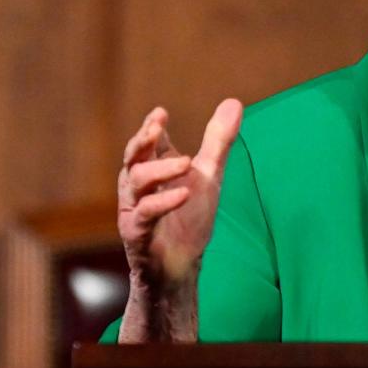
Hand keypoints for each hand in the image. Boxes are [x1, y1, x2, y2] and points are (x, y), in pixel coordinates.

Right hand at [117, 99, 242, 288]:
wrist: (183, 265)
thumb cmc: (190, 218)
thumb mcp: (209, 175)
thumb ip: (219, 141)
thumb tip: (234, 101)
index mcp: (154, 170)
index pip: (147, 143)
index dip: (151, 127)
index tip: (161, 113)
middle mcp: (139, 187)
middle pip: (133, 157)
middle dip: (142, 141)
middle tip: (156, 127)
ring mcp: (135, 209)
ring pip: (135, 182)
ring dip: (159, 169)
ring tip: (186, 163)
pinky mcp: (138, 234)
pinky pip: (145, 214)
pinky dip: (164, 202)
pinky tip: (184, 194)